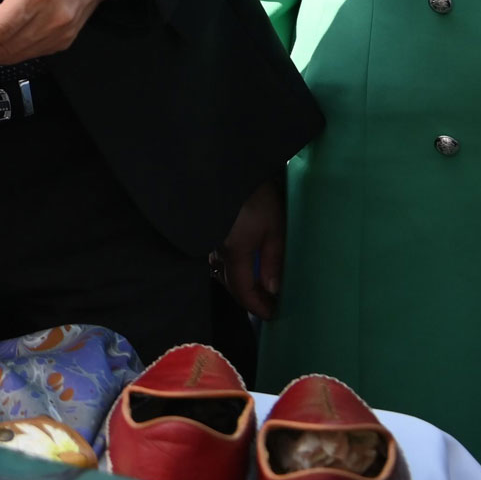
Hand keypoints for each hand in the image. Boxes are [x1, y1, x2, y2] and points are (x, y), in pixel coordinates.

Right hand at [217, 178, 285, 319]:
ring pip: (220, 271)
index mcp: (234, 251)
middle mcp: (217, 249)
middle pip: (229, 284)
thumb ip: (273, 259)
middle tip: (268, 303)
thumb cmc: (254, 193)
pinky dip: (229, 267)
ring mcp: (209, 238)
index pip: (243, 290)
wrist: (226, 163)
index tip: (271, 315)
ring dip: (238, 282)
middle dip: (248, 298)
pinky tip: (240, 263)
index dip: (257, 306)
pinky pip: (216, 257)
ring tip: (257, 285)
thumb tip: (274, 289)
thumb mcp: (273, 225)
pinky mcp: (206, 228)